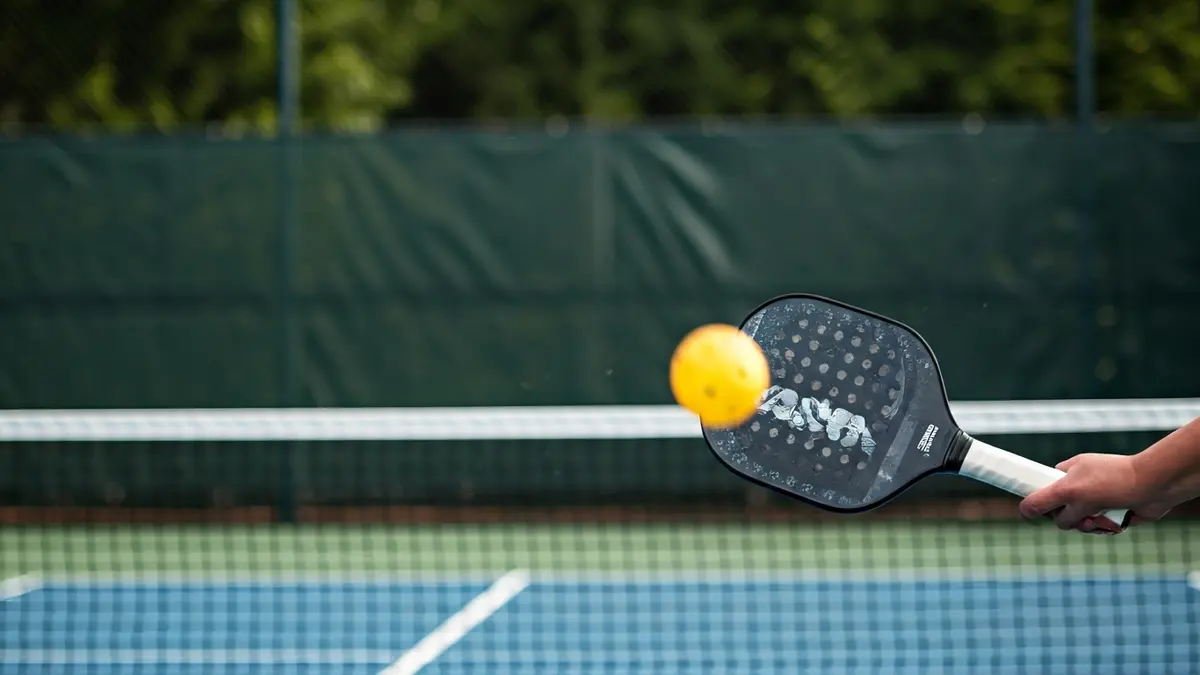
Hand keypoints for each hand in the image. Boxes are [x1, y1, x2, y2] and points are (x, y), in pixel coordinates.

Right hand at [1018, 453, 1171, 532]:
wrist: (1153, 486)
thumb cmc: (1111, 482)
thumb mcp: (1068, 492)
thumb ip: (1042, 502)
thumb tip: (1023, 512)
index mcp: (1067, 474)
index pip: (1043, 491)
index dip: (1044, 504)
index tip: (1048, 510)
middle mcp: (1080, 487)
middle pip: (1060, 513)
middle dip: (1071, 519)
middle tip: (1082, 515)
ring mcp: (1096, 501)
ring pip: (1079, 524)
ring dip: (1088, 526)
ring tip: (1101, 519)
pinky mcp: (1112, 513)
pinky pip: (1098, 528)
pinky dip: (1104, 528)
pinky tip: (1114, 522)